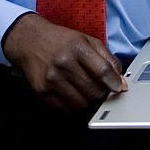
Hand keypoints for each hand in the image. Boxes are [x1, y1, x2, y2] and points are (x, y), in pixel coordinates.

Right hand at [1, 13, 126, 110]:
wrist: (29, 41)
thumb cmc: (60, 40)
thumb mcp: (86, 40)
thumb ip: (106, 58)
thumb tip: (120, 82)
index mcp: (77, 47)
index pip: (103, 71)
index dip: (114, 83)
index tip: (119, 88)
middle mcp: (63, 63)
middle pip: (94, 91)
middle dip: (101, 94)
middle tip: (100, 89)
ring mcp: (51, 79)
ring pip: (82, 104)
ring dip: (88, 102)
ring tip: (85, 91)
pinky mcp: (42, 92)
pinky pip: (66, 110)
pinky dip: (73, 106)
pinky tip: (72, 94)